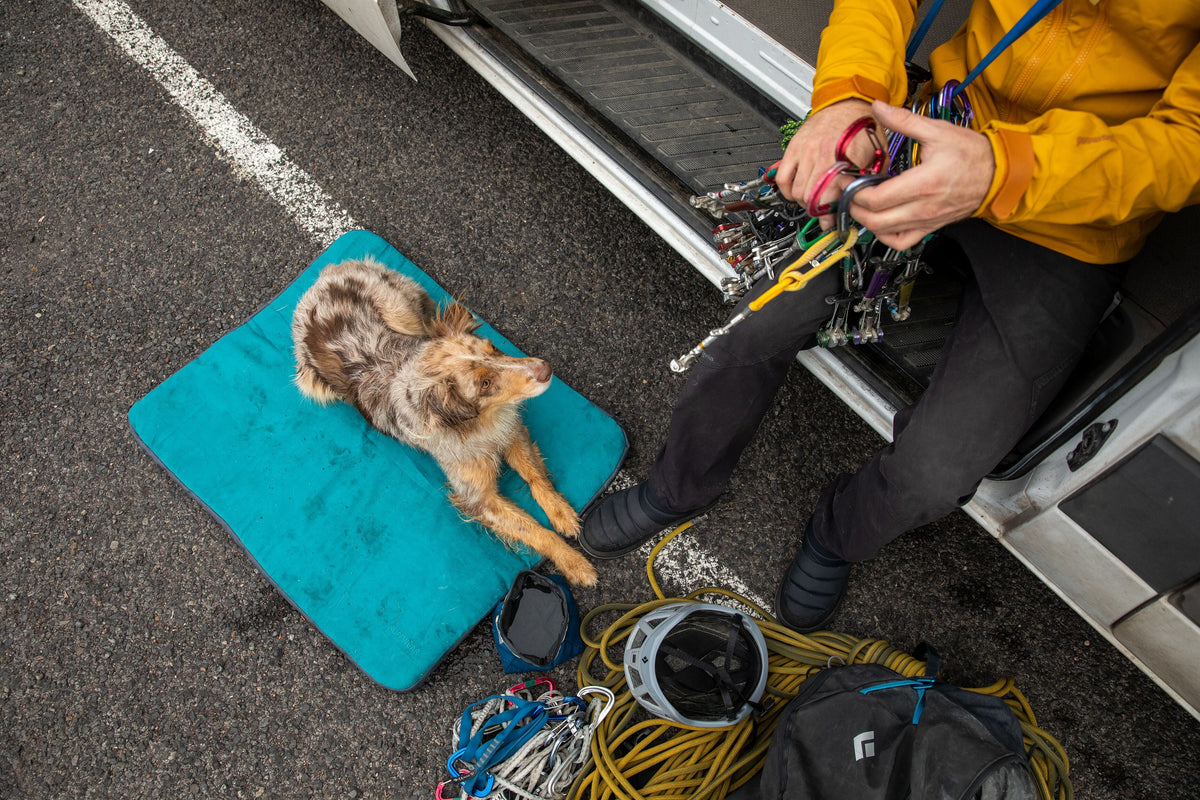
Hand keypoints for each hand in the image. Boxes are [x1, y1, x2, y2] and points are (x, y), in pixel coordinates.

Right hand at [772, 98, 878, 226]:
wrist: (848, 102)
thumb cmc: (862, 127)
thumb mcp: (877, 153)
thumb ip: (869, 179)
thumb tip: (861, 203)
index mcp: (847, 154)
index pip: (833, 193)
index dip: (832, 212)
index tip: (833, 221)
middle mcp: (824, 152)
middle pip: (812, 196)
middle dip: (818, 210)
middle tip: (825, 213)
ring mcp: (806, 150)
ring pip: (797, 191)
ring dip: (804, 202)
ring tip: (814, 202)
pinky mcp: (793, 148)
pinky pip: (782, 177)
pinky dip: (787, 191)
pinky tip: (796, 193)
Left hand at [846, 100, 995, 249]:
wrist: (996, 173)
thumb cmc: (971, 154)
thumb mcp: (937, 131)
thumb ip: (903, 120)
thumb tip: (879, 107)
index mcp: (924, 183)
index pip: (877, 198)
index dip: (854, 190)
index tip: (846, 178)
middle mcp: (924, 207)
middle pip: (875, 220)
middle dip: (854, 207)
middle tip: (848, 191)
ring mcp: (926, 220)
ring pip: (884, 233)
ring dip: (865, 220)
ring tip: (859, 203)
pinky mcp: (929, 227)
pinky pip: (900, 242)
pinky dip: (884, 235)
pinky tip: (879, 221)